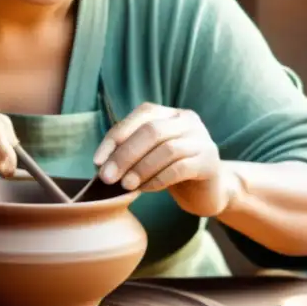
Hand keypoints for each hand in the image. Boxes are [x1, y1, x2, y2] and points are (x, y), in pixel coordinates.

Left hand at [93, 102, 234, 216]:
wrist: (207, 191)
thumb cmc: (170, 171)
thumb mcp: (149, 155)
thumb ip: (131, 151)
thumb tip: (101, 164)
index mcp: (170, 113)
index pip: (141, 115)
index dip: (116, 136)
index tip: (97, 161)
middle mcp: (188, 120)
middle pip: (152, 131)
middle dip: (125, 154)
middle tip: (107, 178)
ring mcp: (202, 140)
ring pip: (166, 149)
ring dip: (140, 168)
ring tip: (126, 186)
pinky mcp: (209, 162)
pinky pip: (179, 168)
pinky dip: (158, 179)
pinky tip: (146, 189)